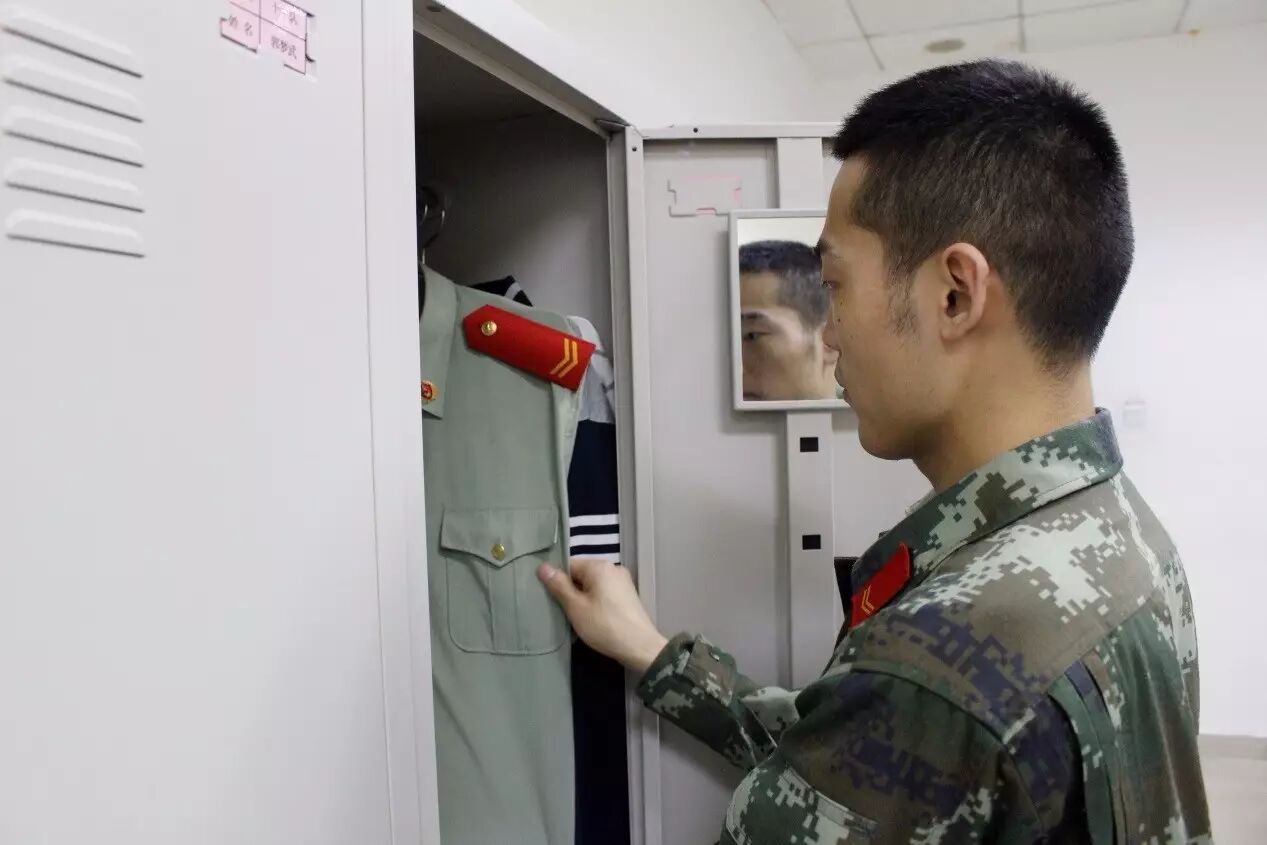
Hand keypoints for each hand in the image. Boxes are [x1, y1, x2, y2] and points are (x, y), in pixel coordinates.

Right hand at [538, 558, 667, 673]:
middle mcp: (613, 569)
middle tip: (561, 616)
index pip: (569, 565)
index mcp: (599, 566)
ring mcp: (622, 583)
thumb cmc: (604, 625)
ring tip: (573, 625)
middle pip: (581, 577)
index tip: (551, 601)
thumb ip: (558, 585)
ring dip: (580, 605)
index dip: (557, 582)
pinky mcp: (627, 598)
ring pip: (591, 589)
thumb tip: (542, 566)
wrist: (640, 648)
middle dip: (569, 596)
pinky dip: (593, 608)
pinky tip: (588, 626)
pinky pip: (603, 597)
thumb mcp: (576, 607)